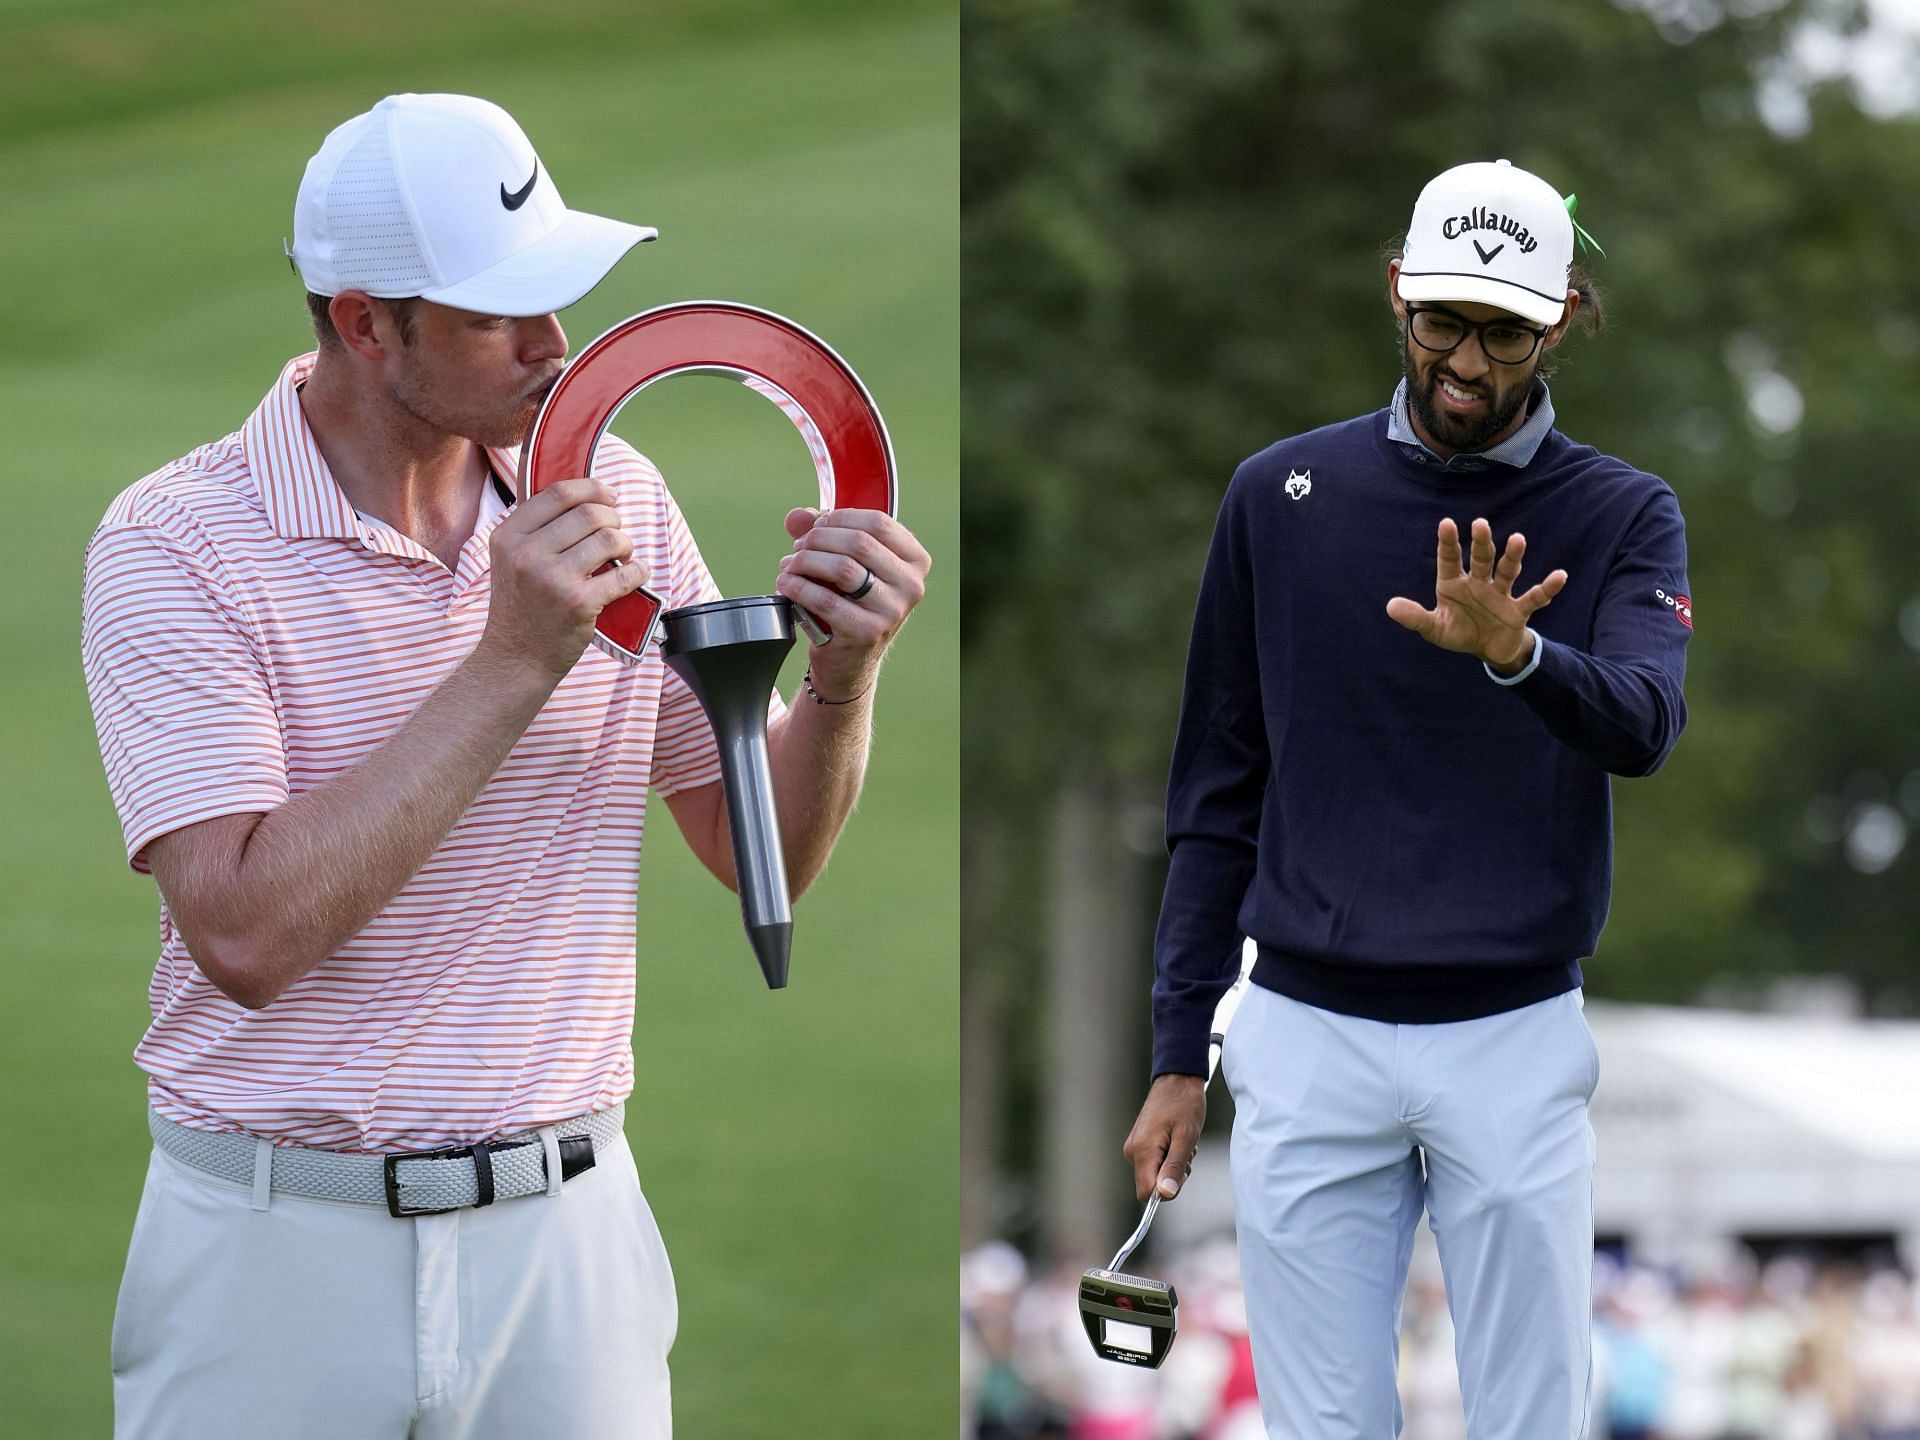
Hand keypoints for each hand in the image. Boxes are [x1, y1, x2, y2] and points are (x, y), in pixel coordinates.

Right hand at [480, 476, 653, 681]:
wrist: (515, 658)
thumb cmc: (520, 607)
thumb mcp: (510, 560)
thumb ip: (536, 529)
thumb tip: (583, 495)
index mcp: (508, 537)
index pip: (558, 493)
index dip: (592, 488)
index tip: (609, 495)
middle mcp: (527, 554)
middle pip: (590, 514)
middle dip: (614, 519)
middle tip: (616, 534)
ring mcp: (553, 579)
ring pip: (610, 540)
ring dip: (626, 544)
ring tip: (622, 556)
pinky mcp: (579, 603)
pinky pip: (624, 574)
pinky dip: (638, 570)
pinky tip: (636, 573)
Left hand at [774, 507, 929, 699]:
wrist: (851, 659)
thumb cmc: (851, 603)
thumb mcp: (846, 563)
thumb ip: (822, 533)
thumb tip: (797, 517)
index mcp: (915, 562)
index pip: (878, 522)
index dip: (840, 518)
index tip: (817, 525)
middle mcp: (911, 586)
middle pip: (858, 542)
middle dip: (818, 539)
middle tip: (798, 548)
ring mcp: (892, 611)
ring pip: (842, 568)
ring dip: (806, 561)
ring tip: (789, 565)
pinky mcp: (867, 632)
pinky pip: (826, 600)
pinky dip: (799, 587)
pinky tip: (785, 584)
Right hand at [1123, 1074, 1206, 1202]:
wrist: (1177, 1079)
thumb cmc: (1184, 1104)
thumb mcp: (1186, 1137)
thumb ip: (1175, 1167)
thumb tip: (1165, 1195)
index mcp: (1142, 1150)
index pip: (1147, 1193)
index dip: (1166, 1191)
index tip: (1181, 1172)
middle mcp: (1133, 1151)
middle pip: (1151, 1184)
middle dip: (1172, 1176)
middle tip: (1186, 1154)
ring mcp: (1134, 1146)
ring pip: (1154, 1174)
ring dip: (1173, 1165)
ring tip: (1183, 1143)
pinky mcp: (1139, 1143)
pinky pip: (1153, 1162)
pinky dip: (1168, 1157)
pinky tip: (1176, 1140)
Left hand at [1386, 517, 1565, 671]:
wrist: (1489, 650)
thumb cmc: (1460, 632)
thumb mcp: (1434, 628)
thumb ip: (1415, 617)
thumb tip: (1390, 606)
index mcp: (1454, 584)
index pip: (1450, 559)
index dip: (1449, 543)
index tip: (1447, 523)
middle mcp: (1478, 582)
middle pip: (1481, 559)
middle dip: (1482, 543)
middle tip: (1481, 524)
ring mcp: (1500, 594)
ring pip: (1506, 571)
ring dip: (1512, 557)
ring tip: (1518, 539)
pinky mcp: (1518, 610)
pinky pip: (1534, 597)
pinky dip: (1547, 588)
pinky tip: (1559, 576)